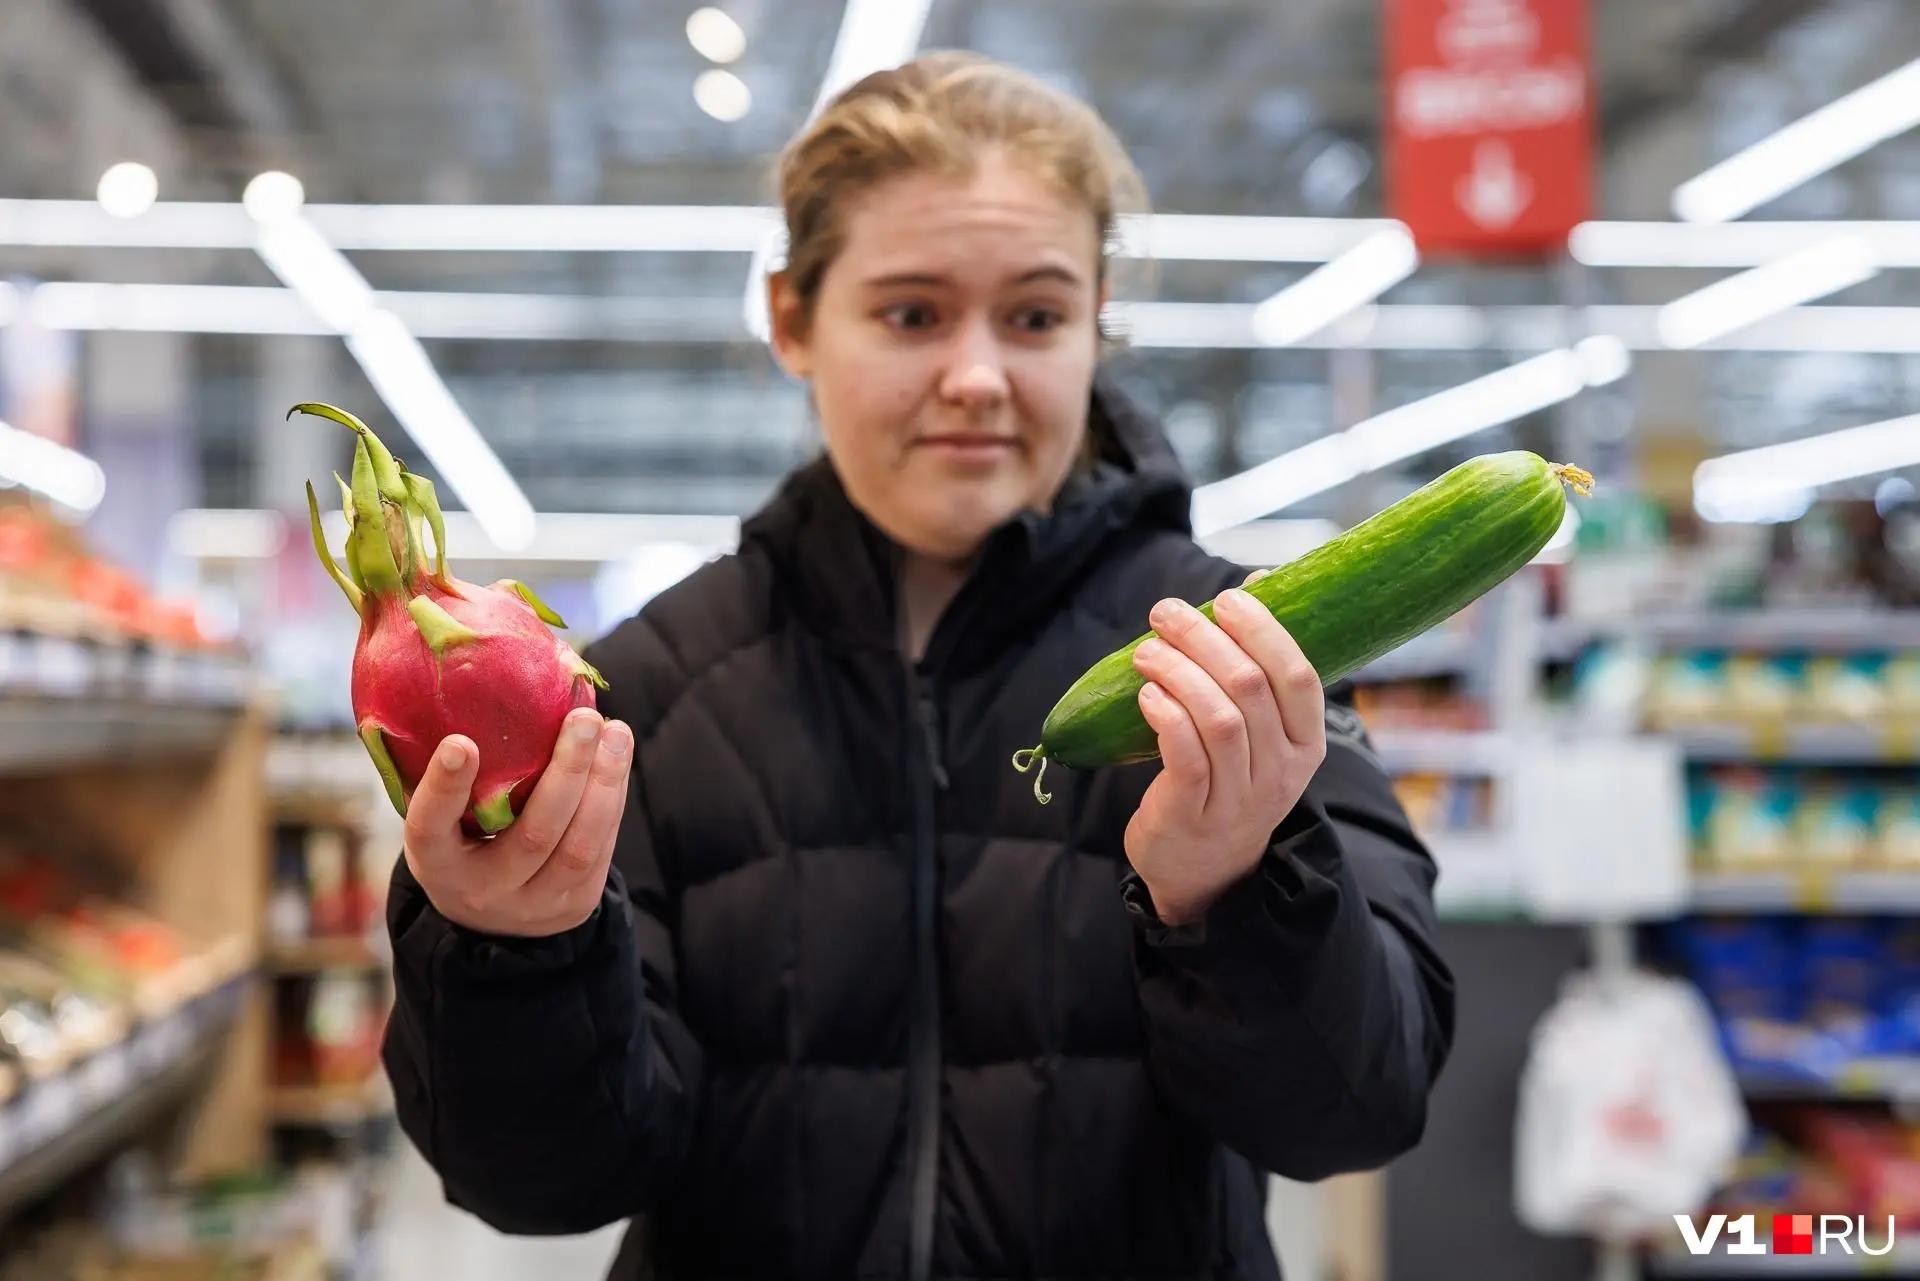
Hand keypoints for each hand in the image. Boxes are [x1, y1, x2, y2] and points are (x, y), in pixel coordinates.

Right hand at [403, 707, 633, 937]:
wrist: (491, 922)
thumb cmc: (461, 842)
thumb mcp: (439, 820)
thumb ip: (449, 775)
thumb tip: (473, 682)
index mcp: (436, 864)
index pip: (431, 827)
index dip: (445, 787)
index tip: (461, 741)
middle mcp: (483, 891)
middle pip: (535, 835)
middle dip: (567, 772)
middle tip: (584, 718)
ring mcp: (534, 903)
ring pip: (581, 845)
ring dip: (605, 782)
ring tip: (615, 731)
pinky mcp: (576, 905)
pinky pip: (602, 847)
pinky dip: (612, 797)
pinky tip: (617, 757)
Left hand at [1124, 570, 1324, 925]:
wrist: (1205, 868)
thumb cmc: (1229, 777)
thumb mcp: (1261, 729)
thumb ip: (1259, 662)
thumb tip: (1260, 581)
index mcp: (1305, 742)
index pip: (1298, 676)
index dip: (1264, 630)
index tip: (1227, 598)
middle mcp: (1281, 770)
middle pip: (1249, 688)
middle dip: (1204, 639)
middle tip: (1166, 613)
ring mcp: (1240, 796)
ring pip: (1218, 719)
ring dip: (1178, 672)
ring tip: (1147, 651)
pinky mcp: (1194, 814)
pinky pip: (1185, 756)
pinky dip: (1165, 716)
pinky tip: (1146, 695)